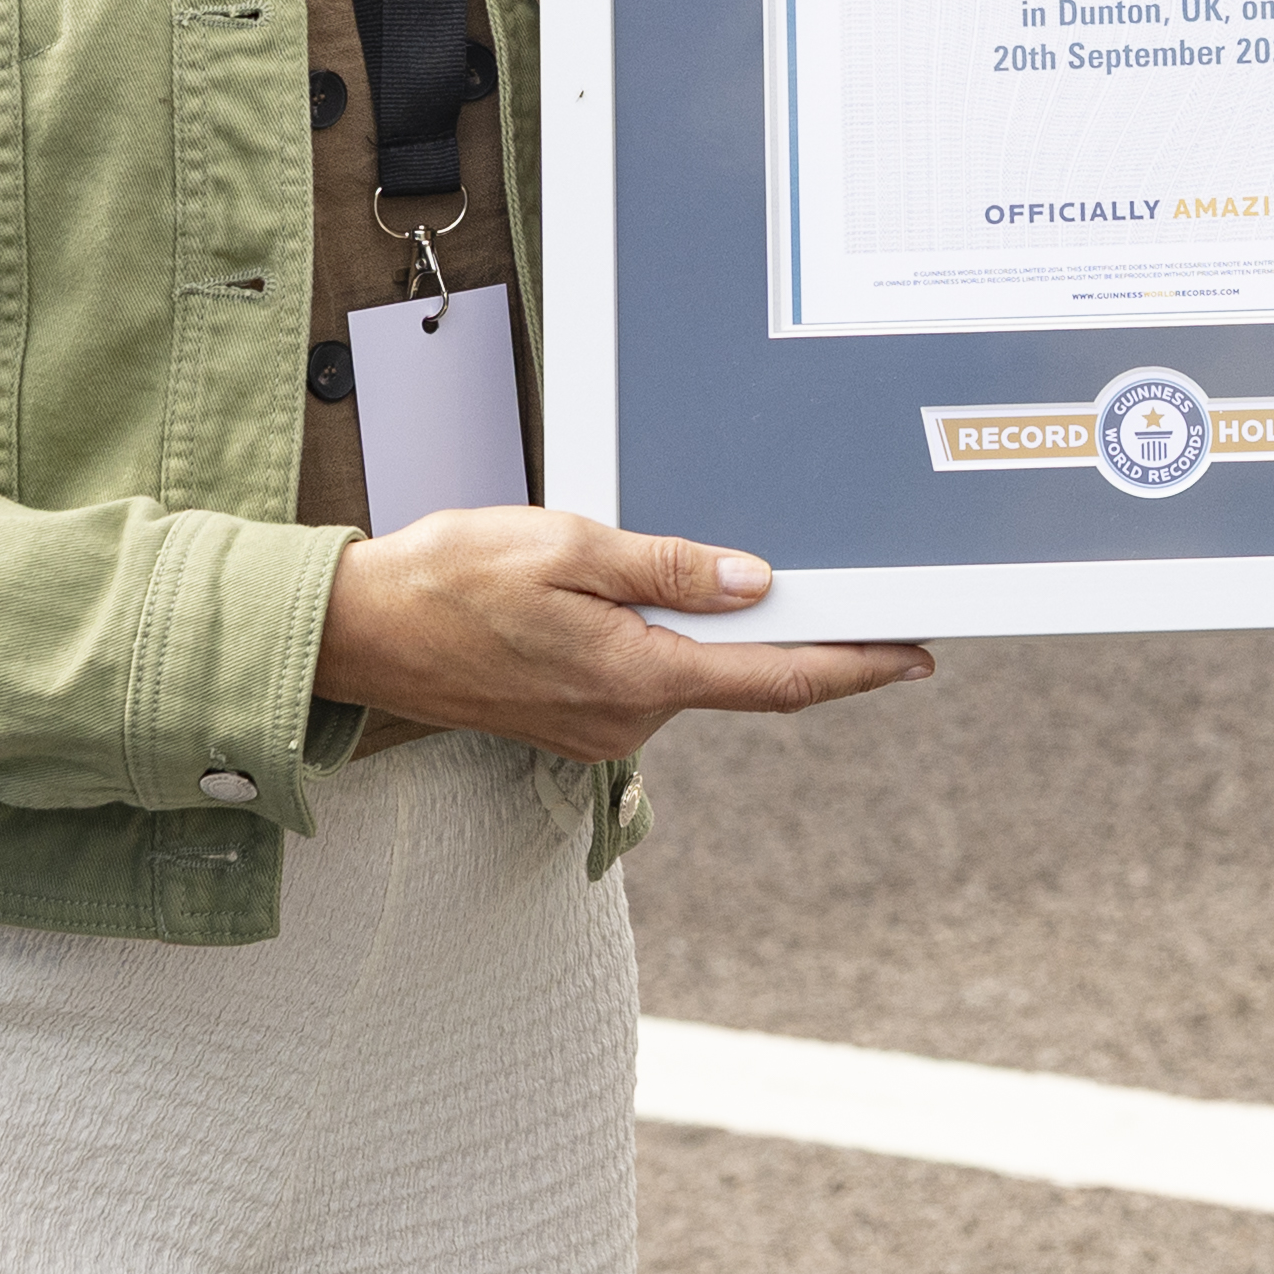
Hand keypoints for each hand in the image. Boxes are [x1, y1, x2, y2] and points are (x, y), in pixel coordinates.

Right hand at [317, 507, 932, 762]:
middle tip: (850, 586)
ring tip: (733, 571)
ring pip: (692, 673)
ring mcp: (599, 727)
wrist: (361, 631)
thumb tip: (750, 581)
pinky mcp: (575, 718)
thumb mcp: (567, 546)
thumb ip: (664, 567)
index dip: (855, 668)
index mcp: (636, 677)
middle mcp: (626, 718)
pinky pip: (648, 676)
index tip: (913, 655)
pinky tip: (659, 597)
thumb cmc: (449, 580)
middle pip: (742, 678)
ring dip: (719, 632)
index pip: (776, 681)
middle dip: (795, 636)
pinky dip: (672, 641)